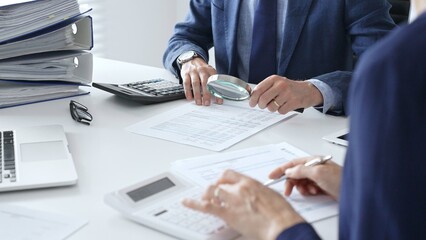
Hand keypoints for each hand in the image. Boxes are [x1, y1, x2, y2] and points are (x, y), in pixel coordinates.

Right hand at [180, 58, 222, 105]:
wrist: (191, 59)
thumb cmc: (201, 69)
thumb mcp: (210, 72)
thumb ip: (213, 82)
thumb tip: (218, 96)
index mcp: (210, 70)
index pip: (215, 82)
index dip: (217, 91)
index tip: (219, 100)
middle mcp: (202, 70)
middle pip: (205, 82)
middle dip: (206, 94)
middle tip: (207, 103)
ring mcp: (193, 72)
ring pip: (195, 83)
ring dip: (197, 94)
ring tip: (199, 102)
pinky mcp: (186, 74)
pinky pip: (186, 83)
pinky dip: (188, 91)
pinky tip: (190, 97)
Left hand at [183, 170, 304, 239]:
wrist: (282, 225)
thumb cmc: (282, 214)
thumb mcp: (271, 196)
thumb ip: (258, 194)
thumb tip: (256, 197)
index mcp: (250, 183)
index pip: (229, 174)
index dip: (221, 178)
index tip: (220, 182)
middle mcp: (239, 188)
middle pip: (219, 183)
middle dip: (214, 189)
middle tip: (212, 195)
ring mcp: (232, 200)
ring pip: (211, 191)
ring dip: (206, 195)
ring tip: (204, 199)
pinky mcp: (228, 214)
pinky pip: (206, 206)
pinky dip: (193, 204)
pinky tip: (186, 202)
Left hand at [249, 75, 322, 113]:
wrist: (307, 90)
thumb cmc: (289, 88)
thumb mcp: (277, 83)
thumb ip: (266, 89)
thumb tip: (253, 98)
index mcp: (274, 79)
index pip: (258, 89)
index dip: (253, 99)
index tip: (252, 103)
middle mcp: (281, 84)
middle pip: (263, 99)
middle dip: (261, 105)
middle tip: (263, 106)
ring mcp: (288, 93)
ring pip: (271, 107)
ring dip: (272, 108)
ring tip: (278, 104)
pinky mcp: (294, 102)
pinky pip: (280, 111)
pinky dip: (281, 111)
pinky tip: (285, 105)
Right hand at [269, 156, 341, 199]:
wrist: (355, 193)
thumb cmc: (342, 180)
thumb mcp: (318, 173)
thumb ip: (301, 170)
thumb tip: (289, 171)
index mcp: (313, 161)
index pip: (292, 163)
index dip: (281, 170)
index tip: (271, 176)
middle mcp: (315, 168)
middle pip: (295, 174)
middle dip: (291, 182)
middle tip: (288, 191)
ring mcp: (318, 178)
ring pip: (301, 183)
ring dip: (301, 188)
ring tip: (308, 191)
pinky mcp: (321, 187)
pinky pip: (308, 189)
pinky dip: (308, 192)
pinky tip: (314, 192)